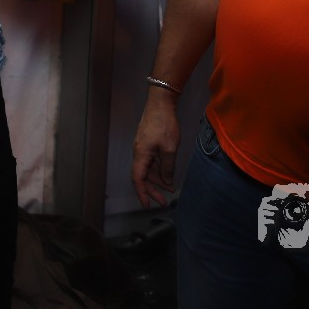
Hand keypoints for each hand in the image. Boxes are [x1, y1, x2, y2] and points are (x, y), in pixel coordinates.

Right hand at [131, 91, 180, 208]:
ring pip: (147, 169)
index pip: (138, 179)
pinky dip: (159, 169)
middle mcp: (139, 152)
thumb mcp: (169, 148)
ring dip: (158, 180)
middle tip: (164, 201)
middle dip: (152, 189)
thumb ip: (167, 167)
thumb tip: (167, 181)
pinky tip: (168, 173)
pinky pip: (151, 161)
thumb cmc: (164, 123)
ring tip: (170, 188)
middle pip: (142, 176)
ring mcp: (143, 147)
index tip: (148, 205)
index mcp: (141, 155)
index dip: (142, 194)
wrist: (160, 103)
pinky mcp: (148, 142)